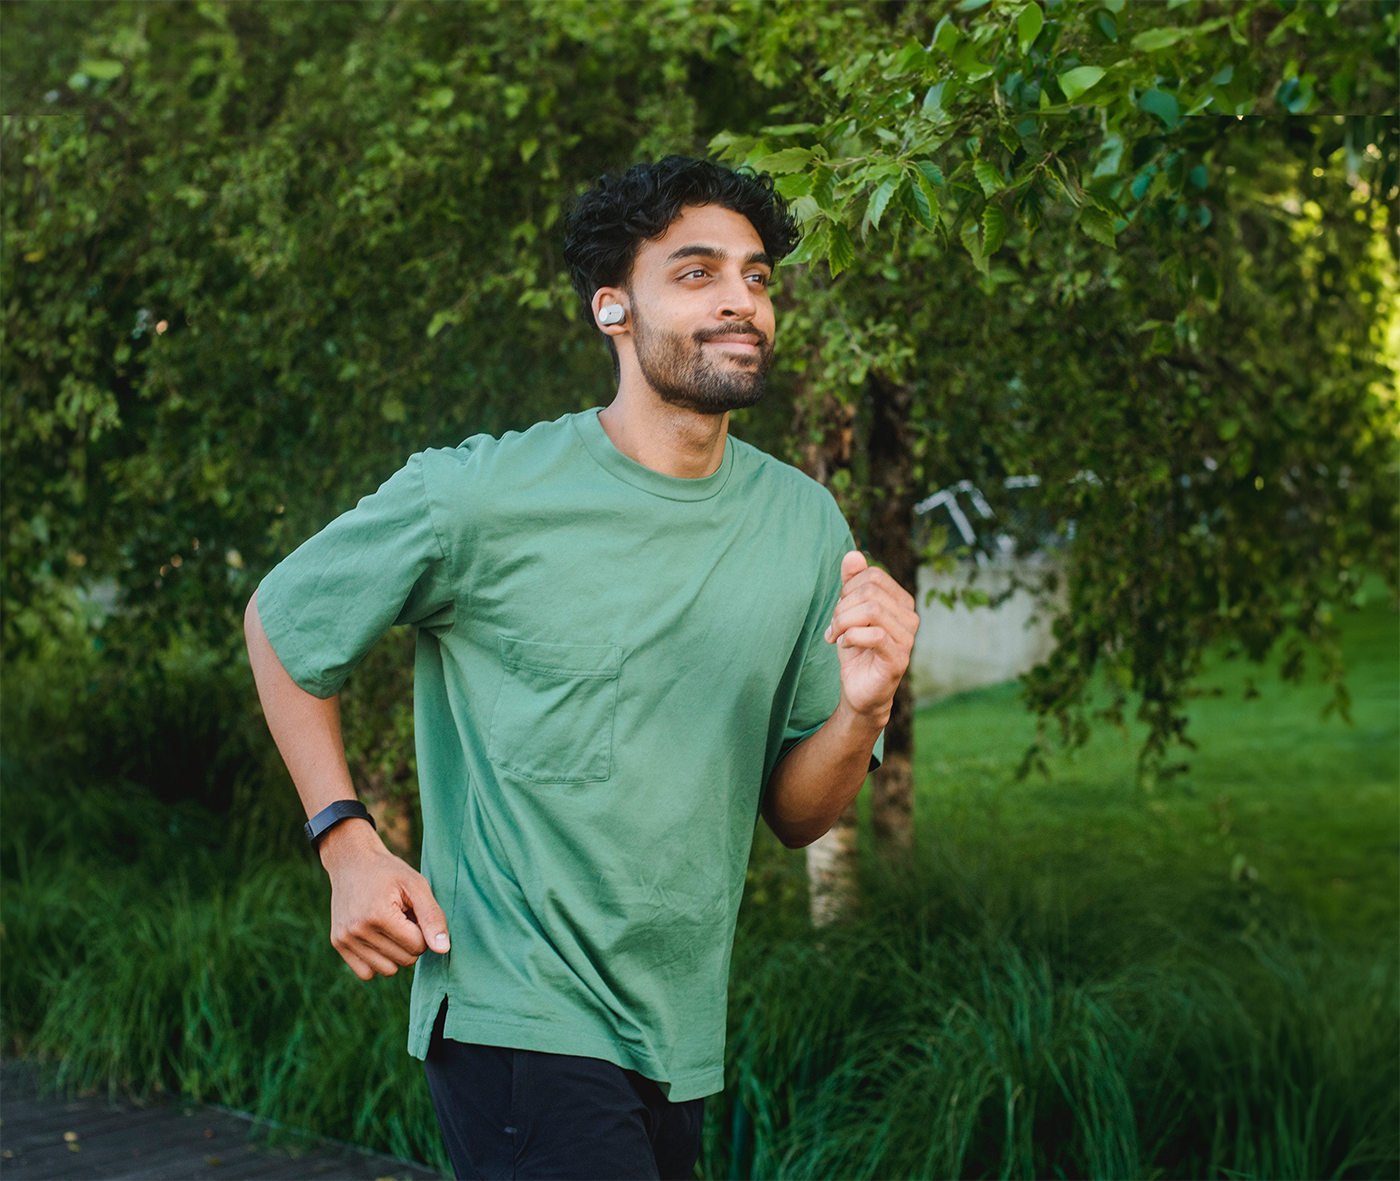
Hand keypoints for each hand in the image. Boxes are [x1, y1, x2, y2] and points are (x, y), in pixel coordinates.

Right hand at [318, 820, 450, 980]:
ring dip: (395, 953)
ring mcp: (345, 939)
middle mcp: (358, 931)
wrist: (352, 861)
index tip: (414, 912)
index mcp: (379, 915)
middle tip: (402, 917)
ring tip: (390, 927)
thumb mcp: (417, 885)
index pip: (418, 946)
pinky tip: (378, 939)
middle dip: (411, 941)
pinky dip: (377, 961)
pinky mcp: (338, 944)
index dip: (423, 930)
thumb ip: (433, 916)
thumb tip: (443, 949)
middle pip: (404, 960)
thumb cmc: (389, 872)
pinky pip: (366, 973)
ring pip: (387, 970)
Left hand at [823, 551, 918, 726]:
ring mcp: (908, 638)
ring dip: (843, 622)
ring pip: (872, 611)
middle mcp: (911, 617)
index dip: (848, 589)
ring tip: (835, 636)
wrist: (859, 690)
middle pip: (870, 592)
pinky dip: (851, 637)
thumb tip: (853, 554)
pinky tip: (844, 645)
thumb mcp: (849, 612)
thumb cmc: (856, 649)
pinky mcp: (899, 658)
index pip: (874, 575)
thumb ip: (851, 583)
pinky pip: (874, 635)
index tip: (838, 609)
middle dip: (842, 607)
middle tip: (833, 626)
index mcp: (901, 601)